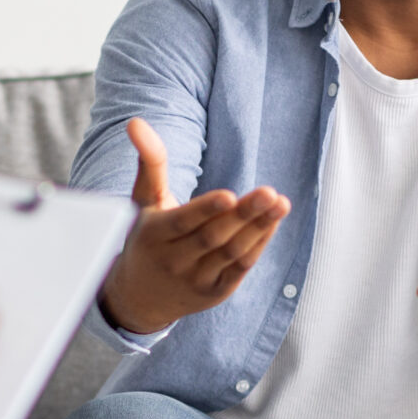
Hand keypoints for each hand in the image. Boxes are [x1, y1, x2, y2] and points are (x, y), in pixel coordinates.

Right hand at [96, 118, 290, 334]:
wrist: (140, 297)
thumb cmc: (146, 237)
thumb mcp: (143, 201)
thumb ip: (149, 162)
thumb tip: (136, 121)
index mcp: (153, 236)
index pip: (183, 222)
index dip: (206, 209)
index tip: (229, 195)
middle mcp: (173, 261)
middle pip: (213, 237)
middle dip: (244, 215)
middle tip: (270, 192)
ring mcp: (195, 280)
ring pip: (231, 253)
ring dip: (259, 228)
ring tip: (281, 203)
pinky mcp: (215, 292)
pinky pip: (240, 268)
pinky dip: (259, 245)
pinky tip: (273, 221)